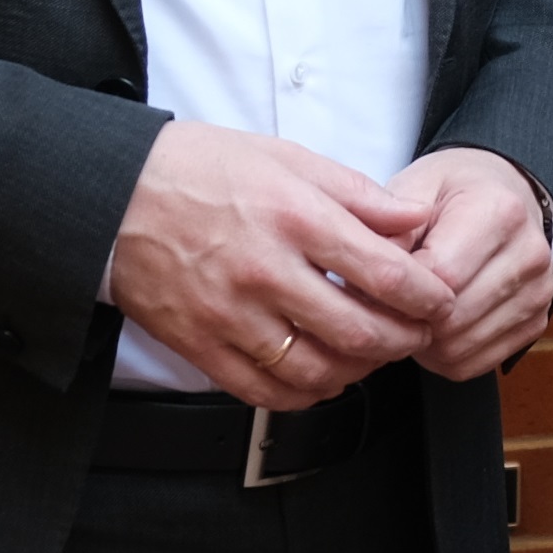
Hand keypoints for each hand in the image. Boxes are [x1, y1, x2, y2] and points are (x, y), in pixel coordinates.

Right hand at [101, 122, 454, 408]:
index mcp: (295, 217)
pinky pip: (264, 391)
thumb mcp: (288, 159)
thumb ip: (359, 194)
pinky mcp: (199, 344)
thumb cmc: (202, 169)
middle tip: (417, 333)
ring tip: (373, 354)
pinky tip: (322, 375)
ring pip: (316, 370)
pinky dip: (305, 393)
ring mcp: (229, 314)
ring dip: (359, 371)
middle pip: (359, 332)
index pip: (386, 274)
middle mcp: (265, 271)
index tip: (441, 301)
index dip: (428, 297)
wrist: (112, 194)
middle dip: (403, 340)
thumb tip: (417, 218)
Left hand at [395, 147, 552, 380]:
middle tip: (385, 303)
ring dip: (422, 341)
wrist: (506, 195)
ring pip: (459, 348)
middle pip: (451, 319)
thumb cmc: (454, 193)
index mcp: (500, 212)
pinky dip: (442, 355)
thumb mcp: (416, 185)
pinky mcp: (537, 322)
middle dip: (407, 318)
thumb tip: (366, 276)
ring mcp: (538, 293)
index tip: (373, 282)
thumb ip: (390, 224)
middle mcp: (529, 254)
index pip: (440, 277)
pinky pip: (474, 364)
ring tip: (409, 311)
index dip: (396, 289)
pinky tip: (434, 326)